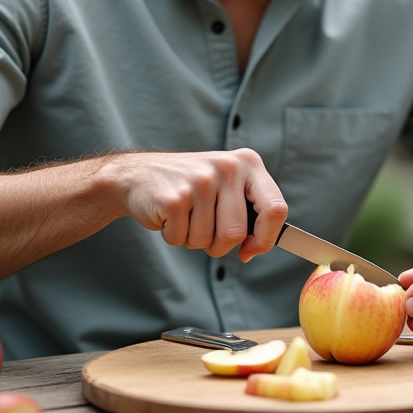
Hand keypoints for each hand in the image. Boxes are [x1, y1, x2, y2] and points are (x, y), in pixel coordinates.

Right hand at [109, 148, 287, 261]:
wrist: (137, 174)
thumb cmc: (190, 186)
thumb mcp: (226, 186)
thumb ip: (248, 213)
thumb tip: (256, 248)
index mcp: (247, 163)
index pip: (276, 208)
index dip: (266, 238)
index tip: (251, 249)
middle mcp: (227, 168)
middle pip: (236, 233)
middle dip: (219, 244)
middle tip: (203, 229)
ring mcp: (199, 181)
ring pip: (207, 241)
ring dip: (193, 239)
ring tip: (184, 215)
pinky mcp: (173, 198)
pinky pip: (181, 239)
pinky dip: (173, 236)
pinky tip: (168, 214)